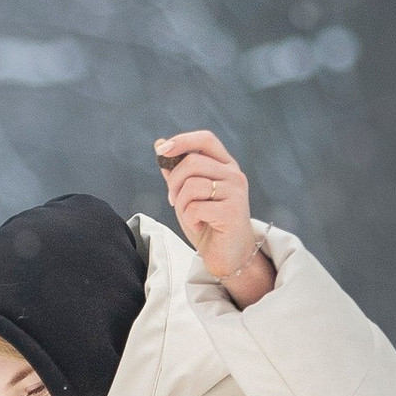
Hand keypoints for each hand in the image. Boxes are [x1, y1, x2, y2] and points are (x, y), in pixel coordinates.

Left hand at [155, 129, 275, 304]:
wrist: (229, 256)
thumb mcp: (188, 195)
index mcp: (225, 166)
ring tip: (188, 216)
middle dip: (174, 182)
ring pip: (192, 184)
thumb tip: (160, 144)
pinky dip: (190, 218)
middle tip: (173, 200)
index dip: (182, 141)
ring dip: (181, 203)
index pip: (206, 139)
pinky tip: (198, 226)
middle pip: (192, 161)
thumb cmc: (209, 224)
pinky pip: (196, 207)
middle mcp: (234, 175)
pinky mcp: (232, 212)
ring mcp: (236, 193)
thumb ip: (177, 171)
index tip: (162, 151)